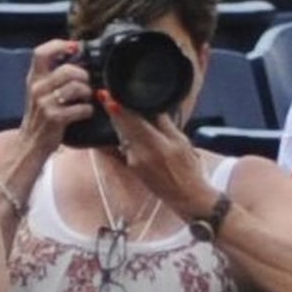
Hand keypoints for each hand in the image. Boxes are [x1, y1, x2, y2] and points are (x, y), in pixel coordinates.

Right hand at [19, 39, 93, 149]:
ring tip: (86, 98)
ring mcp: (44, 104)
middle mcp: (37, 89)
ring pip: (75, 87)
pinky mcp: (54, 118)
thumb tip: (76, 55)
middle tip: (85, 83)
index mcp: (34, 78)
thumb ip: (51, 75)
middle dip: (82, 76)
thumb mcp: (39, 91)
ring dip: (86, 92)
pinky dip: (87, 110)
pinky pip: (80, 108)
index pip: (40, 53)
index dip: (58, 45)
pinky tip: (85, 112)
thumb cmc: (40, 115)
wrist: (30, 143)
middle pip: (66, 70)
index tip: (73, 47)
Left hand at [101, 101, 213, 217]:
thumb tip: (154, 108)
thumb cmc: (188, 170)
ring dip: (117, 121)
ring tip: (111, 104)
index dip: (120, 110)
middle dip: (113, 111)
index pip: (133, 122)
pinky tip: (124, 124)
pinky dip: (124, 133)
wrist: (185, 196)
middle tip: (103, 95)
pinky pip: (125, 145)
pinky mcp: (132, 167)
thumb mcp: (182, 142)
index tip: (108, 98)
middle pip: (122, 128)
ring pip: (122, 136)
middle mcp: (139, 154)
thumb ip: (166, 124)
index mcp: (154, 146)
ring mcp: (133, 162)